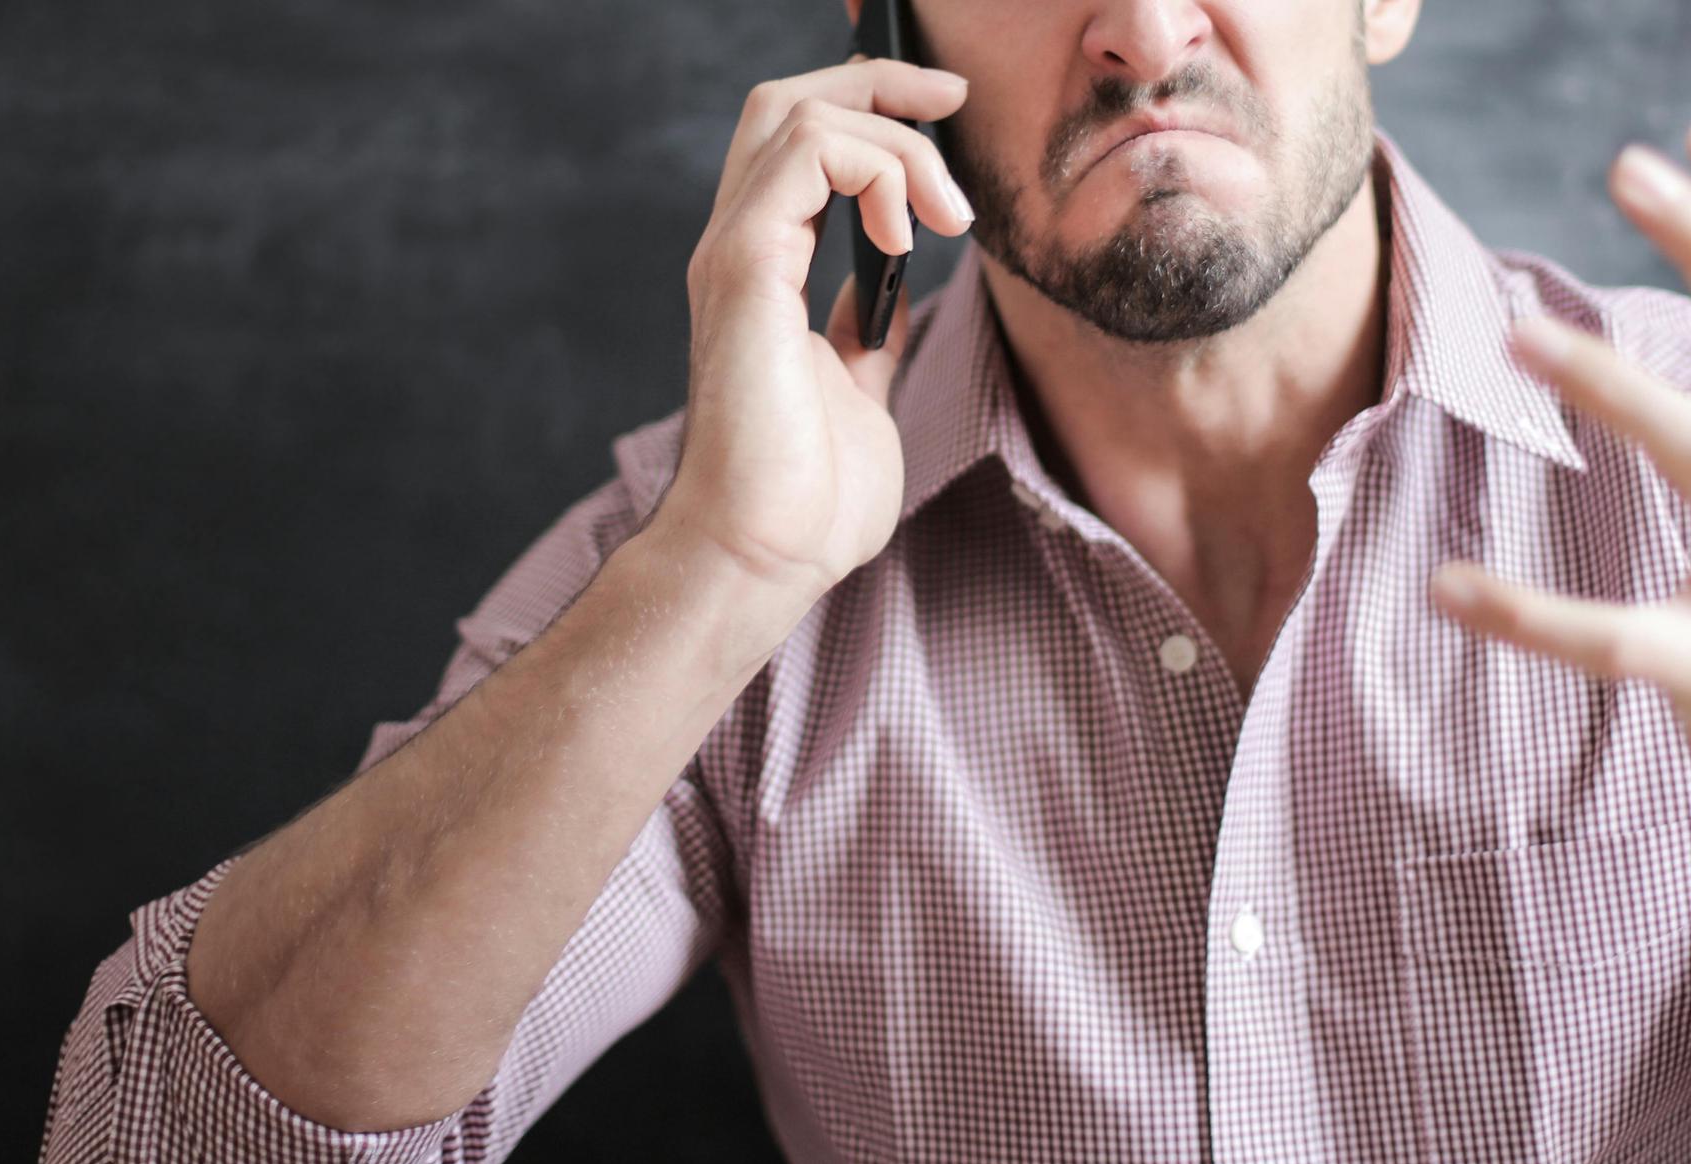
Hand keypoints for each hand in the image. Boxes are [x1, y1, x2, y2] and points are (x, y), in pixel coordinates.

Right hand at [649, 57, 976, 607]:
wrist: (765, 556)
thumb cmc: (807, 501)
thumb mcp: (859, 395)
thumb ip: (866, 337)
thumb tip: (890, 298)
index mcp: (766, 271)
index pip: (802, 143)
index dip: (873, 108)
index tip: (947, 117)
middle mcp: (742, 248)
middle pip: (788, 100)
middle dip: (879, 80)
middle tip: (953, 100)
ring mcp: (736, 253)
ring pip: (801, 113)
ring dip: (897, 143)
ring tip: (948, 215)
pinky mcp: (746, 269)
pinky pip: (809, 155)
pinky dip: (875, 170)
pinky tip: (911, 236)